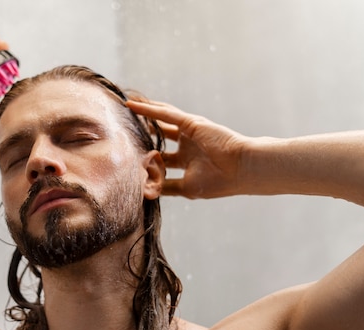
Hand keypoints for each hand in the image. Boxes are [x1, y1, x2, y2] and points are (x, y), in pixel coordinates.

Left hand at [127, 100, 247, 198]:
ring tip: (124, 109)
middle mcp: (187, 147)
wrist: (242, 169)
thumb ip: (165, 186)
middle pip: (158, 139)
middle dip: (142, 136)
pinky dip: (148, 110)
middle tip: (121, 130)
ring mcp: (189, 134)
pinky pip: (164, 114)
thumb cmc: (219, 182)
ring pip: (160, 122)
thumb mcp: (186, 188)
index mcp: (187, 163)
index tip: (126, 160)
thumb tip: (143, 191)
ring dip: (142, 116)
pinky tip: (132, 105)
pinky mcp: (190, 123)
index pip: (161, 160)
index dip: (146, 159)